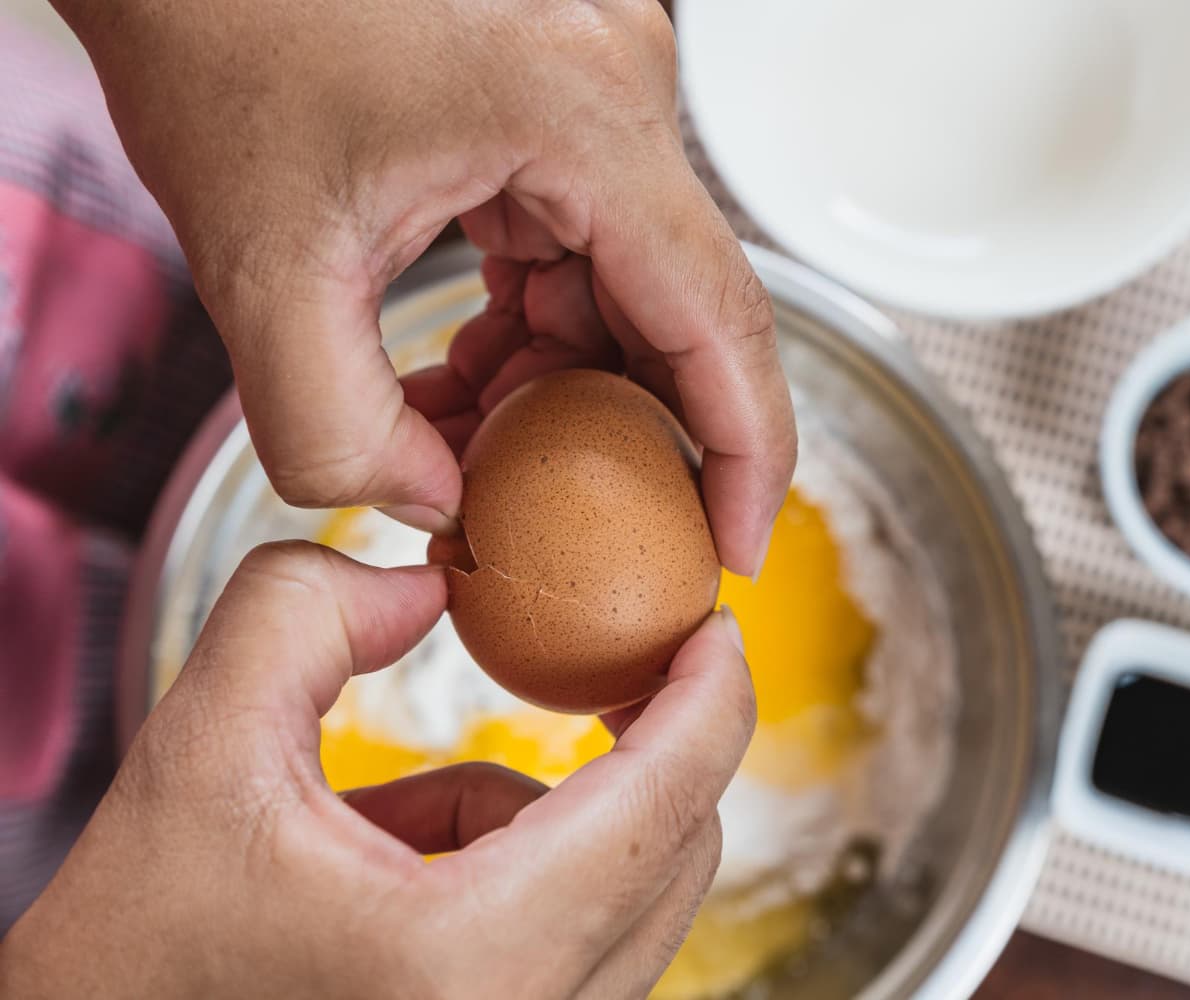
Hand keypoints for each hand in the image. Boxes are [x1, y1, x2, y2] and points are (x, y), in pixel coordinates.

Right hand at [0, 543, 753, 998]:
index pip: (660, 803)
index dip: (712, 696)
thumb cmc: (131, 957)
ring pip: (634, 894)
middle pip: (677, 848)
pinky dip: (524, 868)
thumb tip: (432, 575)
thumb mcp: (200, 747)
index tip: (715, 624)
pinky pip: (582, 934)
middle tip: (608, 657)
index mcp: (471, 958)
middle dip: (652, 738)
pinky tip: (406, 858)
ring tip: (412, 806)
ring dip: (558, 814)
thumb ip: (308, 613)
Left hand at [56, 0, 794, 573]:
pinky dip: (535, 328)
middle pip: (683, 313)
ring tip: (466, 438)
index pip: (721, 319)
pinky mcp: (558, 108)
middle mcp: (620, 94)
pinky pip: (584, 251)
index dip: (745, 456)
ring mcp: (596, 95)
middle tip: (570, 523)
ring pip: (629, 291)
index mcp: (584, 118)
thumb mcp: (262, 266)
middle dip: (626, 433)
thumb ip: (338, 431)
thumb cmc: (217, 37)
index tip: (733, 549)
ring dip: (563, 383)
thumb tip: (437, 506)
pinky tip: (464, 368)